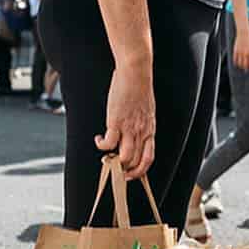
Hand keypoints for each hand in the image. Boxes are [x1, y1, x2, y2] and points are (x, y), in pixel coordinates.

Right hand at [96, 63, 155, 177]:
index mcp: (150, 130)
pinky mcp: (116, 122)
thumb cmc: (140, 88)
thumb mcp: (146, 111)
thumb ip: (142, 124)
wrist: (136, 73)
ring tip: (106, 157)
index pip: (149, 158)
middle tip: (115, 169)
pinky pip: (108, 143)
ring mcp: (129, 128)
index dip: (140, 171)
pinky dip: (102, 146)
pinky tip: (99, 140)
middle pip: (136, 162)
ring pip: (124, 157)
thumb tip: (133, 133)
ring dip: (114, 161)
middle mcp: (142, 132)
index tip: (131, 174)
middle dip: (125, 171)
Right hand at [233, 28, 248, 70]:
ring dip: (241, 67)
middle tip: (246, 71)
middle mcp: (246, 54)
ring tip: (241, 68)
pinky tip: (236, 64)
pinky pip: (235, 59)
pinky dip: (235, 63)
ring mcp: (241, 52)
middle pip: (246, 65)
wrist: (244, 34)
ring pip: (240, 63)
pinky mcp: (236, 51)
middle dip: (246, 69)